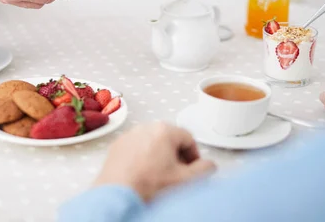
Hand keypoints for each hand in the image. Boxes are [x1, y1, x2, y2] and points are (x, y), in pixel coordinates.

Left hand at [94, 122, 215, 201]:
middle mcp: (144, 127)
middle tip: (178, 174)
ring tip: (159, 176)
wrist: (118, 196)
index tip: (193, 168)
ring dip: (159, 157)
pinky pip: (135, 148)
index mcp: (164, 130)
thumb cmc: (149, 186)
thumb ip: (205, 170)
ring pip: (151, 143)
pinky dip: (142, 158)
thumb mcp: (186, 180)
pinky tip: (143, 175)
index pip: (188, 138)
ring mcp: (128, 136)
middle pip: (169, 139)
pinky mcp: (116, 146)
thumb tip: (209, 165)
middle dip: (176, 155)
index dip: (194, 155)